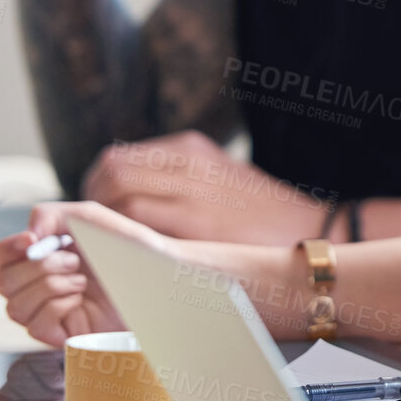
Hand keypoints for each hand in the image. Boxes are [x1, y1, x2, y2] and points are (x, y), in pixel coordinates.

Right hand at [0, 201, 168, 347]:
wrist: (157, 273)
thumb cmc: (126, 246)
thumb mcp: (87, 217)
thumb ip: (49, 215)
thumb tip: (25, 237)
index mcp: (38, 259)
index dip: (3, 252)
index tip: (31, 240)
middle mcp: (37, 287)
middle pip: (1, 283)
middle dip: (39, 266)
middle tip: (75, 260)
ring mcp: (48, 312)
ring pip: (14, 306)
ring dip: (52, 284)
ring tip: (82, 278)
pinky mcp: (61, 334)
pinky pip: (35, 326)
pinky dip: (58, 305)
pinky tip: (81, 298)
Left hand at [82, 130, 329, 244]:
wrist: (309, 231)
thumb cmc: (262, 216)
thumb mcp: (221, 181)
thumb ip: (179, 181)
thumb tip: (126, 197)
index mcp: (193, 149)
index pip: (118, 158)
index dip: (97, 186)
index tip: (96, 212)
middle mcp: (189, 161)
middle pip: (111, 169)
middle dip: (92, 200)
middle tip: (91, 231)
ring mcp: (194, 189)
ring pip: (118, 191)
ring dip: (101, 219)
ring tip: (105, 245)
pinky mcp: (198, 220)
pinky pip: (136, 219)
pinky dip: (119, 234)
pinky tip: (124, 252)